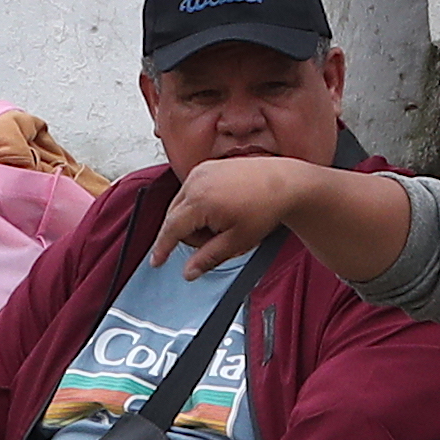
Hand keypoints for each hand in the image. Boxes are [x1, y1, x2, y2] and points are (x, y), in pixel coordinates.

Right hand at [160, 153, 311, 274]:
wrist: (284, 183)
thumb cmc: (264, 209)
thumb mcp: (237, 242)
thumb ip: (208, 258)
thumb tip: (188, 273)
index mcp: (200, 201)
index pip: (171, 229)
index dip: (162, 248)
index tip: (156, 261)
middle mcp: (195, 182)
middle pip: (174, 217)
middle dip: (190, 234)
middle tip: (217, 240)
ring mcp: (199, 171)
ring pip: (181, 205)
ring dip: (194, 219)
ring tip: (223, 222)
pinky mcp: (205, 167)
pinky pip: (190, 191)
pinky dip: (199, 204)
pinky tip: (222, 208)